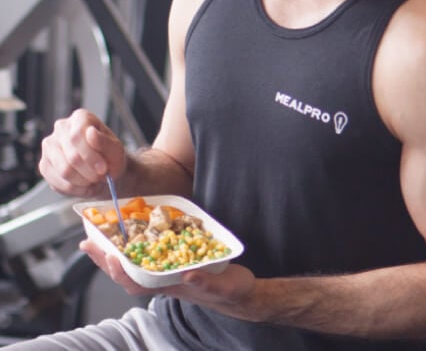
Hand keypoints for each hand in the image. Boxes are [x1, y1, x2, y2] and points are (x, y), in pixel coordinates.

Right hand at [39, 109, 125, 196]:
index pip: (77, 136)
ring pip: (64, 171)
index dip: (91, 156)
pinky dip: (75, 189)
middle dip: (90, 172)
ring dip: (83, 181)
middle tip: (101, 176)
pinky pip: (57, 182)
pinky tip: (85, 186)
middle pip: (71, 156)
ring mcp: (49, 147)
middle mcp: (61, 128)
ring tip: (94, 180)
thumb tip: (90, 133)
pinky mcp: (44, 165)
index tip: (103, 168)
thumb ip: (105, 141)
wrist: (104, 171)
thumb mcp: (116, 149)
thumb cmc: (110, 156)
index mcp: (80, 118)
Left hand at [80, 239, 257, 319]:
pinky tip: (131, 232)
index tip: (110, 255)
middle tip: (88, 241)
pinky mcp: (175, 260)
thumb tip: (188, 273)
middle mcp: (164, 279)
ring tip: (100, 235)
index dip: (122, 271)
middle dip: (106, 258)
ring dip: (116, 249)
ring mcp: (168, 270)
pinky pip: (149, 252)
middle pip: (128, 271)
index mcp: (172, 286)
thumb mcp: (222, 286)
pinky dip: (136, 242)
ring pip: (135, 261)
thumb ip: (205, 282)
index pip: (139, 282)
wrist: (238, 292)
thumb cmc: (230, 291)